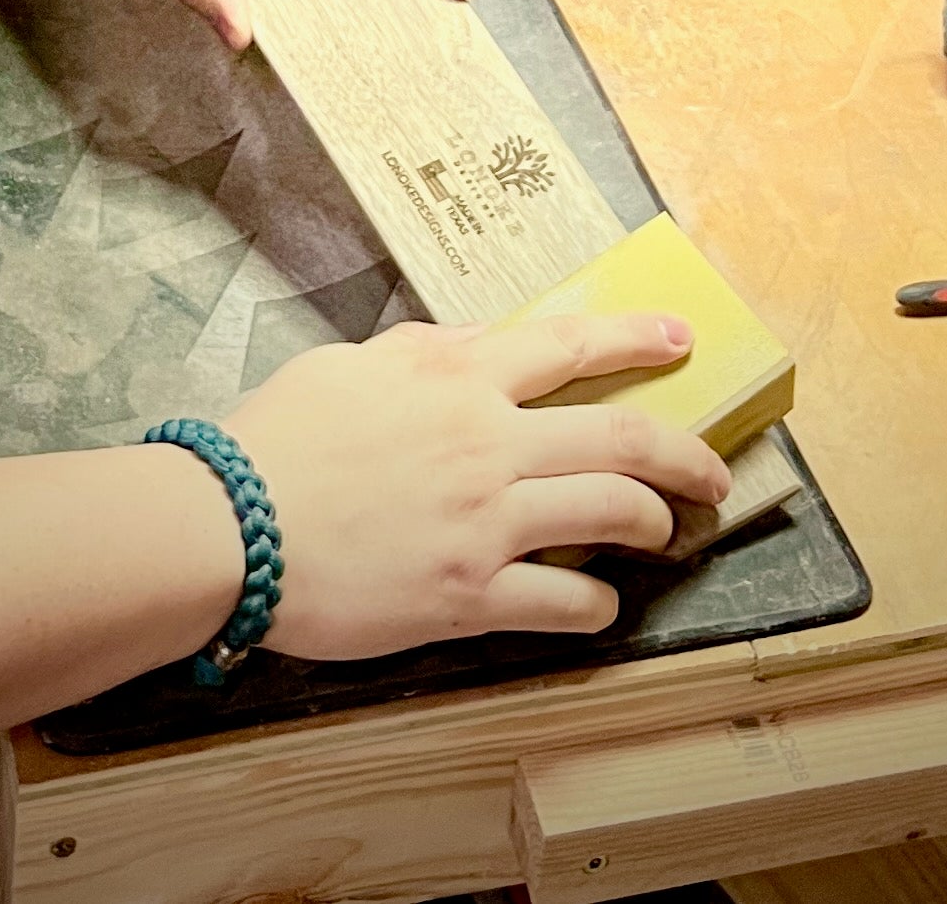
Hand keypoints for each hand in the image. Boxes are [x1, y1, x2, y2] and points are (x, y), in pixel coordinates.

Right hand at [227, 313, 729, 659]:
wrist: (232, 524)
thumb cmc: (277, 439)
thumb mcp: (355, 364)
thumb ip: (425, 352)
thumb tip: (475, 345)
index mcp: (460, 379)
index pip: (570, 346)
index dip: (635, 339)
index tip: (681, 341)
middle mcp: (488, 443)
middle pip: (621, 437)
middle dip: (685, 454)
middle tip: (714, 472)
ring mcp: (484, 522)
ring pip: (608, 514)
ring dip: (652, 524)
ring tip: (667, 533)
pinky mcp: (467, 595)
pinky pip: (559, 602)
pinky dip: (594, 604)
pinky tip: (600, 606)